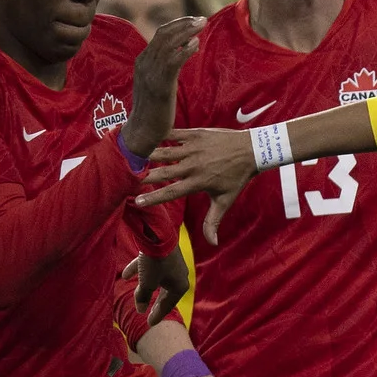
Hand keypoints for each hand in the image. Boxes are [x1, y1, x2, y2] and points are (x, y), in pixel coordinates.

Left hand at [119, 248, 190, 325]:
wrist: (158, 235)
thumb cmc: (156, 263)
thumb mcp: (147, 283)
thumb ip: (143, 297)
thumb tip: (139, 310)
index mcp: (179, 287)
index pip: (167, 305)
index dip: (157, 315)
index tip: (150, 324)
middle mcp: (178, 277)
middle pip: (165, 293)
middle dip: (154, 302)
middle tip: (148, 313)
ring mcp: (172, 265)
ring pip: (158, 280)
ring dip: (146, 287)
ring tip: (137, 294)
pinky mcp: (165, 255)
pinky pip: (152, 267)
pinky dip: (140, 271)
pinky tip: (125, 275)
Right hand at [121, 16, 202, 158]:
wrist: (143, 130)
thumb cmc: (154, 109)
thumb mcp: (158, 82)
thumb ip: (166, 66)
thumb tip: (182, 50)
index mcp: (143, 60)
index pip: (160, 34)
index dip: (178, 24)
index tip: (193, 20)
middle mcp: (144, 63)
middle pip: (164, 34)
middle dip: (184, 24)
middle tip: (202, 19)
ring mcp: (150, 73)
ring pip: (168, 44)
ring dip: (186, 32)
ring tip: (202, 26)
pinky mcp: (159, 84)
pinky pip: (172, 61)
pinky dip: (184, 50)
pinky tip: (196, 45)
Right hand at [137, 128, 257, 242]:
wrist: (252, 150)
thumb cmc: (237, 177)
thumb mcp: (225, 200)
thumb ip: (214, 221)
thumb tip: (213, 243)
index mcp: (198, 182)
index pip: (171, 192)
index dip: (153, 198)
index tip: (137, 202)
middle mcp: (193, 165)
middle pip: (162, 172)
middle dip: (142, 176)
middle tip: (124, 178)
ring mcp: (193, 148)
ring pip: (163, 151)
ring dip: (146, 154)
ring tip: (128, 156)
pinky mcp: (195, 134)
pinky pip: (172, 134)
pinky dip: (158, 135)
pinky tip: (144, 136)